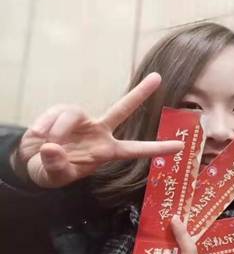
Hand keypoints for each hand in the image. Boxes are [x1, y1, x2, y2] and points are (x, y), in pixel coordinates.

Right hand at [11, 73, 182, 187]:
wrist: (32, 160)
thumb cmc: (52, 171)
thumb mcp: (55, 176)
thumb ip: (56, 165)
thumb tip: (52, 147)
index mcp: (107, 152)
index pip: (136, 150)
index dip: (158, 148)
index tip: (181, 147)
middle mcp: (100, 132)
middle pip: (122, 109)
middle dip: (140, 93)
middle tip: (158, 77)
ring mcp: (83, 120)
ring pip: (73, 114)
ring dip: (58, 129)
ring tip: (48, 144)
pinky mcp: (63, 112)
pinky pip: (56, 113)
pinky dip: (44, 124)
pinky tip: (38, 136)